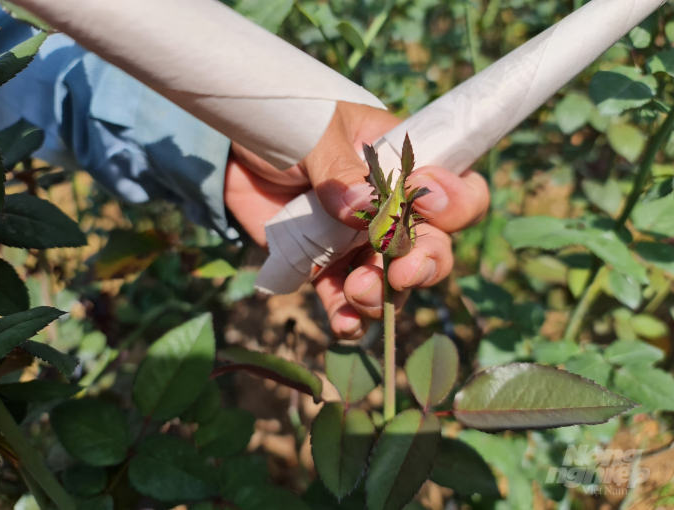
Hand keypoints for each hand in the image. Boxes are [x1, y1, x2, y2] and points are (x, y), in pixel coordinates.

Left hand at [225, 102, 489, 338]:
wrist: (232, 152)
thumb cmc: (283, 123)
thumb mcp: (314, 133)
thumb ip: (339, 171)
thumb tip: (363, 210)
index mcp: (401, 165)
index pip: (455, 190)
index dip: (455, 204)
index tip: (425, 204)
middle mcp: (390, 209)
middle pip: (433, 246)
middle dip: (424, 264)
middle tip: (401, 273)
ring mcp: (359, 242)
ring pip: (392, 282)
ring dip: (383, 296)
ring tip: (355, 292)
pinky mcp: (326, 266)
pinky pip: (345, 300)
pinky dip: (348, 317)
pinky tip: (343, 324)